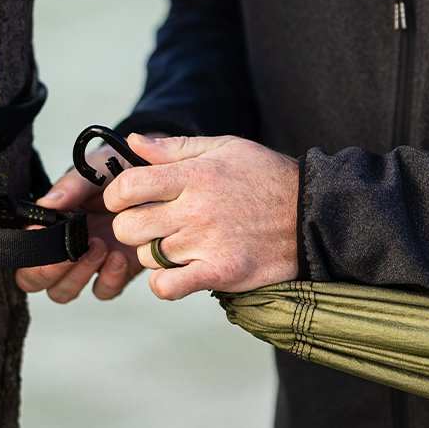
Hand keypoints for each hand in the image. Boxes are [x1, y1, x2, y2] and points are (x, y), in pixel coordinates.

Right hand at [13, 131, 169, 301]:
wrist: (158, 173)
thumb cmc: (120, 168)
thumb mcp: (96, 167)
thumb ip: (73, 184)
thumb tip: (46, 203)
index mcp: (52, 221)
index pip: (24, 248)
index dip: (28, 247)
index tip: (41, 232)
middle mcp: (65, 245)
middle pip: (33, 280)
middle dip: (46, 270)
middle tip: (69, 250)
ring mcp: (89, 261)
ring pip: (63, 291)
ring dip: (77, 275)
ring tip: (100, 246)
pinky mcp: (117, 271)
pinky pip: (104, 291)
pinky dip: (108, 279)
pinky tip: (119, 256)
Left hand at [103, 133, 298, 300]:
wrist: (311, 213)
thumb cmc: (266, 176)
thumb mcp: (225, 147)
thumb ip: (175, 147)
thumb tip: (132, 141)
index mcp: (195, 174)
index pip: (127, 186)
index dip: (117, 195)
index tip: (128, 199)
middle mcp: (196, 209)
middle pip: (128, 227)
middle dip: (132, 226)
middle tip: (153, 223)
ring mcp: (207, 243)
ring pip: (146, 257)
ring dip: (155, 253)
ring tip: (181, 243)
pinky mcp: (220, 272)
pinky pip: (167, 287)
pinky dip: (165, 283)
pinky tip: (180, 271)